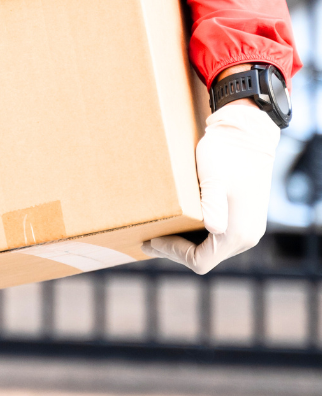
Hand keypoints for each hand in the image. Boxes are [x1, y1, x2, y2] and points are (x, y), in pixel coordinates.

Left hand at [141, 101, 279, 273]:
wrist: (247, 134)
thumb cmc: (226, 154)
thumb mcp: (213, 178)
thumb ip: (212, 204)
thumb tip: (213, 229)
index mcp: (238, 233)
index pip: (200, 261)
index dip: (173, 253)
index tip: (152, 238)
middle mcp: (247, 237)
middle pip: (205, 257)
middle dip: (175, 249)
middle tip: (147, 237)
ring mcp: (248, 229)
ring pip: (211, 248)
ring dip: (185, 242)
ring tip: (160, 229)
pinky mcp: (245, 218)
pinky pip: (218, 237)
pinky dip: (196, 234)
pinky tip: (178, 220)